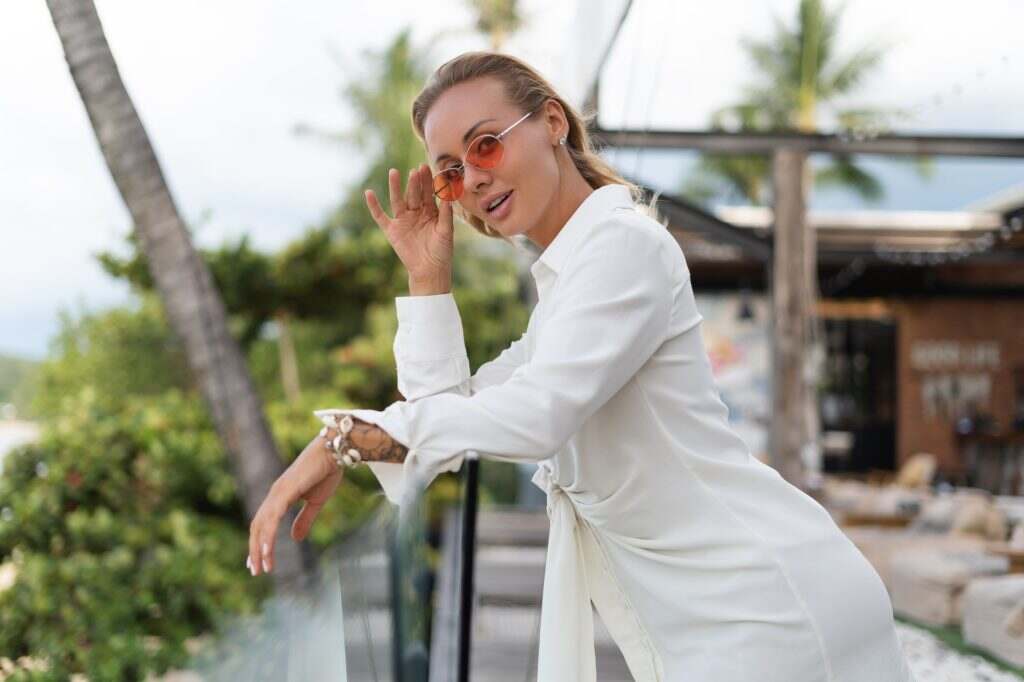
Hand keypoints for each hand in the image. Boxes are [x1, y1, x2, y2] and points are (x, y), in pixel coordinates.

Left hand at [246, 432, 342, 576]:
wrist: (335, 452)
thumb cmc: (326, 472)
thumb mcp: (315, 503)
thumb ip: (304, 520)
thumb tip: (295, 539)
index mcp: (279, 497)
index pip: (263, 524)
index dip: (259, 542)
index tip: (259, 561)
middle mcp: (274, 495)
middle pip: (257, 527)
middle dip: (255, 549)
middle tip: (256, 571)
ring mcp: (277, 493)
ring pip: (261, 525)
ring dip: (259, 547)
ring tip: (262, 567)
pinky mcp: (285, 492)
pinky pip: (272, 518)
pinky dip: (268, 535)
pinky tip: (267, 551)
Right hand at [364, 164, 453, 283]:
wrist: (430, 270)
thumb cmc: (441, 251)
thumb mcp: (446, 231)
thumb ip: (446, 214)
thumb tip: (449, 195)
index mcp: (430, 211)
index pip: (427, 192)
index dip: (427, 181)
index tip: (426, 167)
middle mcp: (415, 212)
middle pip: (413, 194)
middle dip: (414, 182)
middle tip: (415, 170)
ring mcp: (403, 220)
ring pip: (398, 200)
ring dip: (395, 187)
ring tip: (394, 172)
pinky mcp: (391, 230)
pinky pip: (380, 216)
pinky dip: (374, 206)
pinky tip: (369, 193)